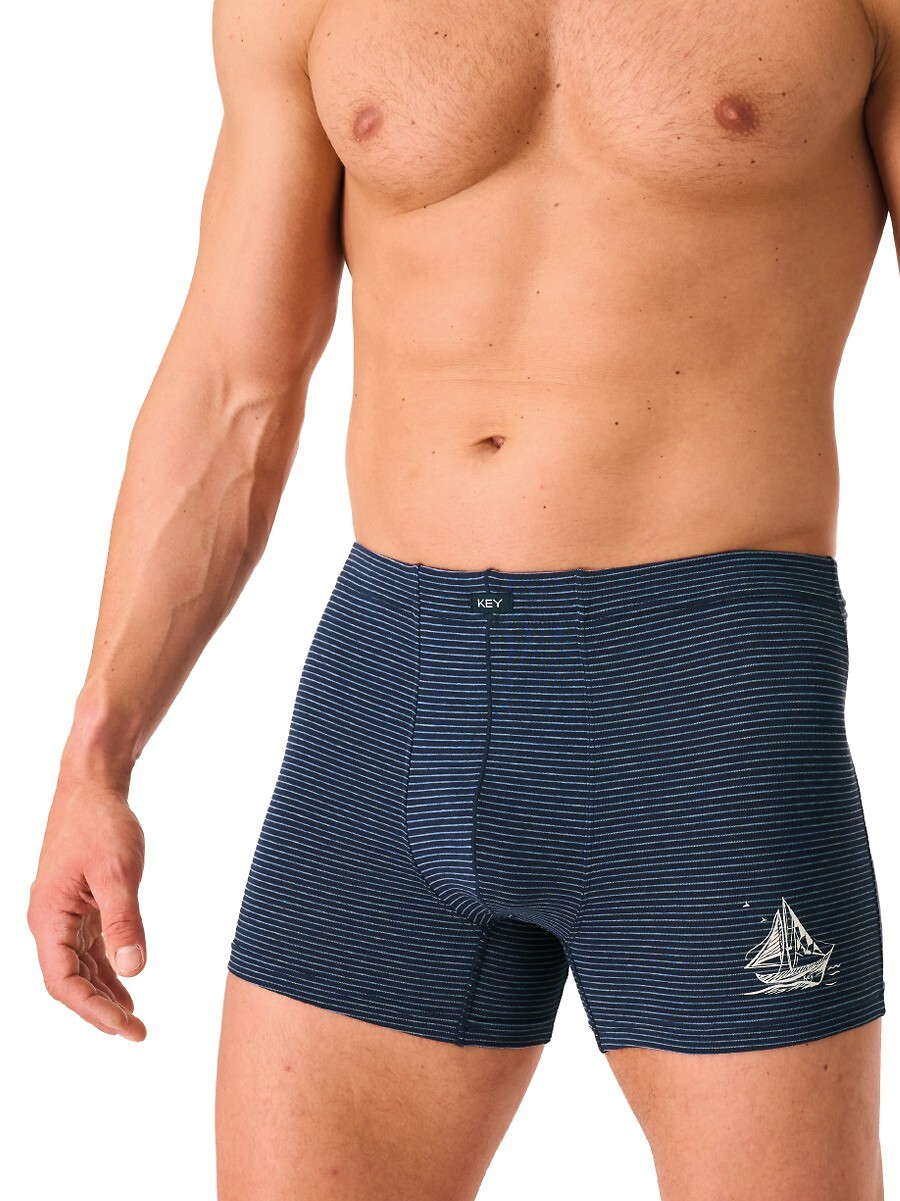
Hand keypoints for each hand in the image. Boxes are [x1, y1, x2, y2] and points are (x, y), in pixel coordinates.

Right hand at [28, 783, 147, 1039]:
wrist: (93, 785)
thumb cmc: (101, 822)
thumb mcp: (118, 872)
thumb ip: (125, 920)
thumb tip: (133, 969)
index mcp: (49, 917)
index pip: (64, 981)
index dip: (93, 1010)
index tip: (125, 1027)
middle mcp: (49, 920)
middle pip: (69, 981)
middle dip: (100, 1009)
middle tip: (138, 1033)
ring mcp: (63, 913)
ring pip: (78, 966)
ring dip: (104, 993)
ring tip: (133, 1020)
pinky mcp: (79, 903)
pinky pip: (88, 947)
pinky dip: (106, 968)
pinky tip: (126, 984)